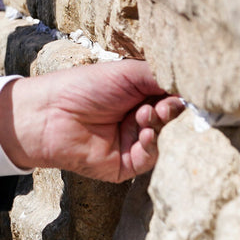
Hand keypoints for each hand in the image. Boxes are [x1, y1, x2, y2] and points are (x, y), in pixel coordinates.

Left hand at [0, 59, 183, 180]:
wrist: (50, 114)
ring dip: (158, 126)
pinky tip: (144, 133)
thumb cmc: (84, 87)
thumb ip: (159, 77)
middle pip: (169, 119)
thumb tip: (189, 87)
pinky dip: (151, 146)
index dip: (177, 95)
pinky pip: (149, 159)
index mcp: (135, 95)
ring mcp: (130, 142)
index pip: (168, 96)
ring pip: (162, 139)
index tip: (182, 92)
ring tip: (145, 115)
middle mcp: (136, 118)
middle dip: (171, 111)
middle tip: (165, 106)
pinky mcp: (124, 165)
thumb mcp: (126, 74)